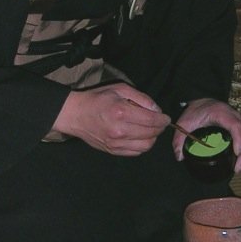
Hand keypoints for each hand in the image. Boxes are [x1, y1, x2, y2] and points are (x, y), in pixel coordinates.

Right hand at [53, 83, 169, 155]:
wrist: (75, 114)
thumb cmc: (97, 99)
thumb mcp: (119, 89)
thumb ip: (141, 98)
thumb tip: (156, 110)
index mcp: (122, 112)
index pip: (152, 120)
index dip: (163, 119)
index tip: (165, 117)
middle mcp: (120, 130)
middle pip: (151, 134)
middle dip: (159, 128)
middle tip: (159, 122)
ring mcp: (116, 143)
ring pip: (146, 146)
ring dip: (152, 138)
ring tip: (149, 130)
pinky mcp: (112, 151)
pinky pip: (135, 152)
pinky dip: (142, 146)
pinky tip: (139, 137)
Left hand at [173, 98, 240, 172]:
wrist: (201, 101)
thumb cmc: (195, 110)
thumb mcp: (184, 123)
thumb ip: (179, 139)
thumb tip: (179, 157)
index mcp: (221, 113)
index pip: (235, 126)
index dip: (239, 139)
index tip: (237, 152)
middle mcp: (233, 116)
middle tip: (237, 168)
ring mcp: (238, 121)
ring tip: (238, 168)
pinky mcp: (238, 127)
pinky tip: (239, 162)